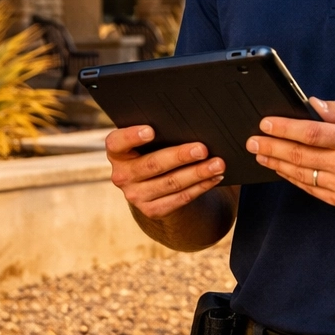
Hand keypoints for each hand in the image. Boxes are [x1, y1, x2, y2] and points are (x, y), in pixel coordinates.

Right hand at [105, 125, 226, 218]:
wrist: (152, 186)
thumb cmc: (152, 151)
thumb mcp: (147, 142)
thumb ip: (158, 133)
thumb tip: (189, 124)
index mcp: (117, 153)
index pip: (117, 142)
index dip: (132, 136)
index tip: (151, 130)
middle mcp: (122, 176)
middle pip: (152, 164)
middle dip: (180, 156)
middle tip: (202, 149)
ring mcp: (135, 195)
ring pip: (171, 183)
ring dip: (197, 173)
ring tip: (217, 164)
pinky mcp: (151, 210)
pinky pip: (180, 198)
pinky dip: (200, 187)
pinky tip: (214, 178)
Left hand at [247, 98, 334, 209]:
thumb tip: (310, 103)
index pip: (310, 133)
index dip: (284, 128)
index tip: (265, 123)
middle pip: (299, 156)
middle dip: (271, 147)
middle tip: (252, 141)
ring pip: (300, 174)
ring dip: (276, 164)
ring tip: (260, 154)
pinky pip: (309, 188)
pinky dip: (291, 178)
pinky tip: (279, 168)